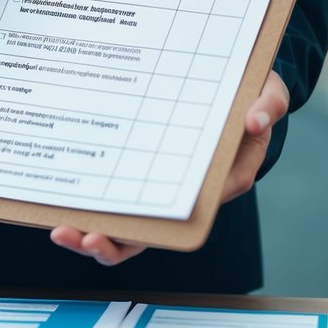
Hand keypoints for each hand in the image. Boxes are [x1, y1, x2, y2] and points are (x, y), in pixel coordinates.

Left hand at [49, 70, 290, 265]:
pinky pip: (117, 198)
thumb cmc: (251, 94)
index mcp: (223, 181)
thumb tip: (254, 119)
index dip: (160, 229)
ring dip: (94, 234)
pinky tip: (59, 203)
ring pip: (129, 225)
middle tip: (80, 237)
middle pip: (152, 232)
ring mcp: (162, 187)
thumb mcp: (268, 93)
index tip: (129, 231)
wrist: (235, 84)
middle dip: (114, 243)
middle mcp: (189, 194)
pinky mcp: (143, 174)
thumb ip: (268, 106)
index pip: (192, 216)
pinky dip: (89, 205)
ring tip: (61, 232)